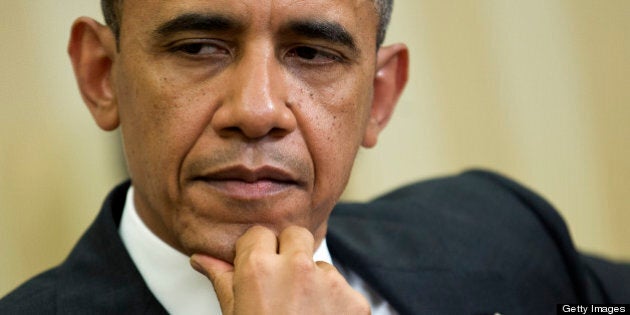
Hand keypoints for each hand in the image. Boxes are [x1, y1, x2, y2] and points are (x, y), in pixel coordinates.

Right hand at [190, 225, 369, 314]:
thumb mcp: (235, 314)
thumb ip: (222, 280)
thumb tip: (202, 259)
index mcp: (259, 268)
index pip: (260, 234)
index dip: (258, 252)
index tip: (259, 268)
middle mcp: (296, 267)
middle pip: (296, 235)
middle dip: (290, 252)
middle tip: (283, 283)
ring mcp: (330, 282)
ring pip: (320, 265)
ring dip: (313, 282)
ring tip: (302, 312)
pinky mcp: (355, 299)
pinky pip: (343, 289)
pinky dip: (335, 304)